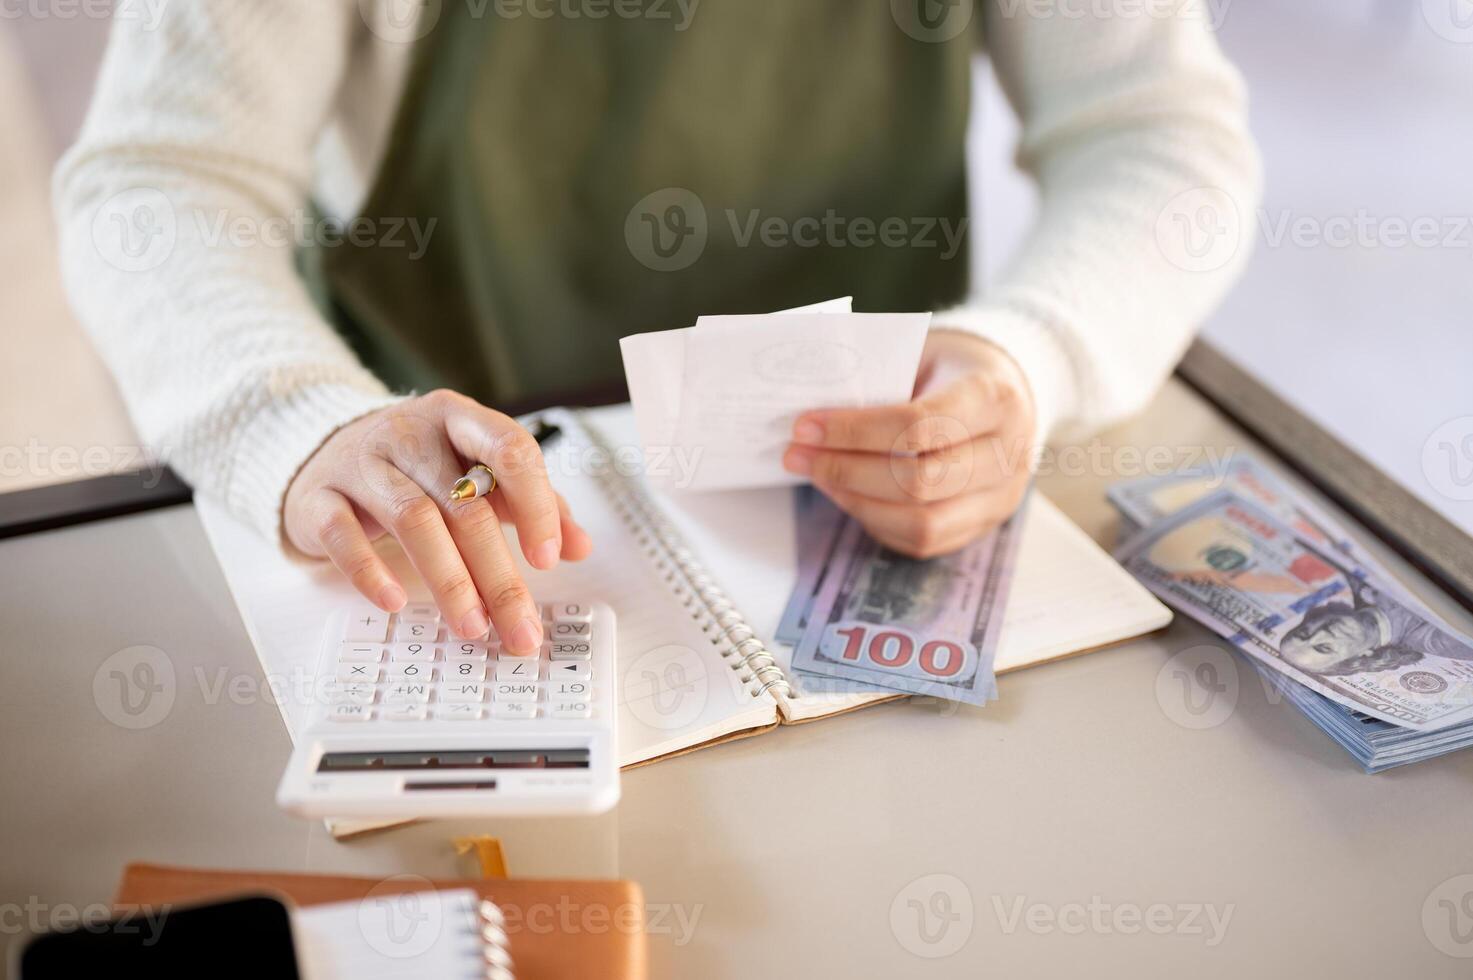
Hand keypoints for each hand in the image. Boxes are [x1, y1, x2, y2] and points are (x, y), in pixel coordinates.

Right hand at [284, 390, 591, 652]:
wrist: (321, 451)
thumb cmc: (414, 467)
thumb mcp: (474, 471)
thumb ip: (530, 503)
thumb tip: (579, 545)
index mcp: (460, 419)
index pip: (510, 450)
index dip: (536, 505)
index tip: (548, 559)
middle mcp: (411, 433)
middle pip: (465, 504)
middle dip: (498, 574)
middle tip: (518, 625)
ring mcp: (361, 462)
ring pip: (413, 520)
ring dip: (448, 580)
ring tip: (471, 625)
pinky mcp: (319, 497)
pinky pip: (344, 535)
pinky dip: (371, 571)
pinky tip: (395, 602)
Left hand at [781, 332, 1035, 557]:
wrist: (1009, 388)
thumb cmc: (950, 368)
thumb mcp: (921, 355)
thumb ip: (878, 383)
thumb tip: (811, 421)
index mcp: (996, 399)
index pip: (920, 425)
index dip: (854, 430)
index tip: (804, 426)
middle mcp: (1008, 454)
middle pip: (920, 482)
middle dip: (847, 470)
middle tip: (797, 455)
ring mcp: (1001, 497)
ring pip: (923, 524)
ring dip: (857, 503)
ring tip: (818, 476)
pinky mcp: (983, 525)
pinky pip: (924, 541)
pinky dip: (876, 521)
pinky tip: (846, 494)